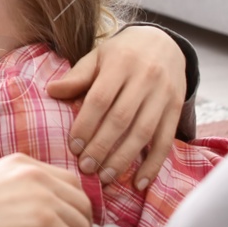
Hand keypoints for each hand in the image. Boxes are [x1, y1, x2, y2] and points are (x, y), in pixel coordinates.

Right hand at [0, 153, 92, 226]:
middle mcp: (37, 175)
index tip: (61, 219)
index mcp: (23, 162)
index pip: (70, 181)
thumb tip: (42, 204)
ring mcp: (43, 198)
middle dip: (76, 222)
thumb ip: (18, 184)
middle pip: (82, 201)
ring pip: (82, 223)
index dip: (69, 203)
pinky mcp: (45, 223)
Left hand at [45, 25, 185, 192]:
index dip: (86, 124)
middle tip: (86, 168)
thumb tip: (51, 91)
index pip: (101, 98)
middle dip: (102, 147)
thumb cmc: (122, 53)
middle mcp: (145, 78)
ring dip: (124, 159)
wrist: (164, 43)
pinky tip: (139, 183)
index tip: (73, 147)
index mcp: (120, 63)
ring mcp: (164, 94)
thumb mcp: (98, 56)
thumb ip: (78, 76)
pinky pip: (166, 140)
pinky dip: (153, 164)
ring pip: (144, 133)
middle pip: (122, 119)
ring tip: (106, 177)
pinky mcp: (177, 108)